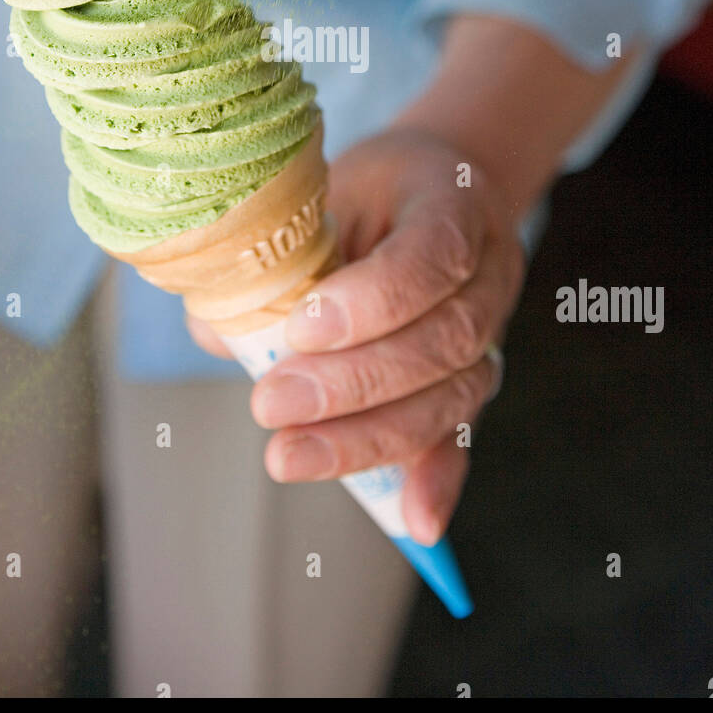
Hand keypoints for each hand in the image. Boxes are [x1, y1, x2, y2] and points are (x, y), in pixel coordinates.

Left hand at [190, 128, 525, 545]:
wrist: (434, 188)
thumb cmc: (367, 191)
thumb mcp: (321, 193)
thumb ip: (276, 257)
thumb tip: (220, 331)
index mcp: (454, 205)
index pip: (430, 257)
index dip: (372, 300)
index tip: (302, 328)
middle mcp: (488, 272)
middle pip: (441, 340)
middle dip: (353, 383)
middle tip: (272, 404)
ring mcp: (492, 331)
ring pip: (449, 396)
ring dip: (368, 436)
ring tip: (289, 454)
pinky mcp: (472, 381)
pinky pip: (461, 437)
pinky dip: (437, 482)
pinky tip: (415, 525)